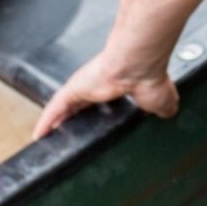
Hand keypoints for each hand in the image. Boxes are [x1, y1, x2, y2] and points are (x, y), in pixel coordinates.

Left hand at [32, 49, 179, 138]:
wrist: (139, 65)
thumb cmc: (149, 77)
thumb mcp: (161, 101)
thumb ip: (161, 107)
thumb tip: (168, 112)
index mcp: (116, 88)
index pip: (100, 103)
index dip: (93, 115)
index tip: (89, 126)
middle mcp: (96, 86)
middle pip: (77, 107)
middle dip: (70, 121)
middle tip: (65, 137)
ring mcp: (83, 87)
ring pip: (62, 109)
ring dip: (54, 123)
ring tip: (47, 139)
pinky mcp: (73, 89)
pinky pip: (54, 108)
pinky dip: (45, 122)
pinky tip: (38, 136)